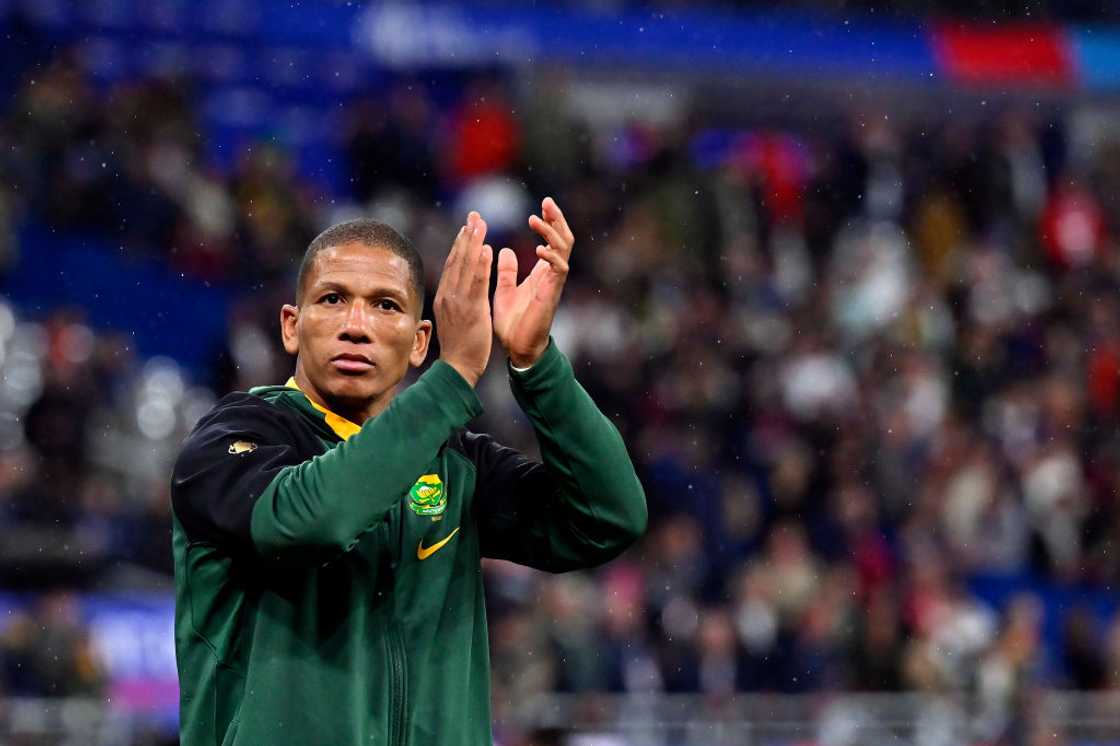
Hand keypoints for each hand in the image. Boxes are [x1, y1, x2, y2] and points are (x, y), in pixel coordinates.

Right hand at [434, 212, 492, 386]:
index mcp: (444, 296)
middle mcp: (447, 294)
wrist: (458, 367)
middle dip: (466, 235)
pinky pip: (476, 281)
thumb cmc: (460, 346)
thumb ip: (455, 302)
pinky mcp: (469, 309)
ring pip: (464, 265)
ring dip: (473, 242)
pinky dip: (480, 263)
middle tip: (474, 215)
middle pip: (456, 259)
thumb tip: (457, 291)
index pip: (452, 264)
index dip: (460, 244)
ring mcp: (456, 301)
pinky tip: (486, 248)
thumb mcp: (455, 319)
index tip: (467, 226)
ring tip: (480, 223)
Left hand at [494, 197, 573, 367]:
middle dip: (557, 219)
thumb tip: (504, 251)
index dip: (550, 222)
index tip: (543, 204)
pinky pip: (559, 270)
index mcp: (542, 272)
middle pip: (563, 239)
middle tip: (548, 202)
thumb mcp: (505, 290)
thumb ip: (507, 271)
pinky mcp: (552, 294)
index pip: (552, 240)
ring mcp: (554, 283)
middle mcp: (551, 275)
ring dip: (551, 232)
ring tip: (536, 220)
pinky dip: (551, 257)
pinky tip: (539, 249)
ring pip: (564, 250)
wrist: (517, 349)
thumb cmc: (513, 323)